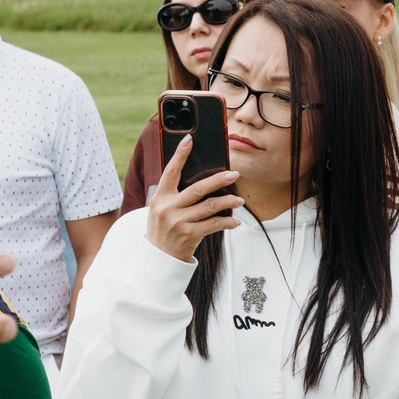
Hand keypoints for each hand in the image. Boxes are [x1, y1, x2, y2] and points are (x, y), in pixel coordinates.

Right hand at [145, 136, 244, 262]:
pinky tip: (234, 222)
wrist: (159, 258)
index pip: (171, 171)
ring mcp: (179, 222)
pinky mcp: (189, 235)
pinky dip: (226, 223)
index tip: (190, 139)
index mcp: (160, 197)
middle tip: (234, 174)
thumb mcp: (161, 209)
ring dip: (228, 202)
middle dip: (219, 180)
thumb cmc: (164, 229)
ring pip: (210, 206)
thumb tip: (204, 180)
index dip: (180, 155)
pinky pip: (214, 225)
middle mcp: (168, 208)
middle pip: (198, 189)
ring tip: (239, 201)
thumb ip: (175, 195)